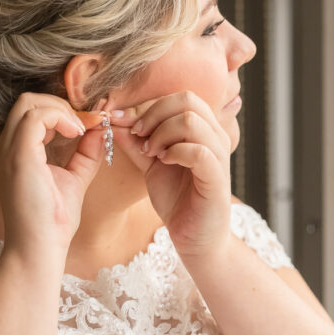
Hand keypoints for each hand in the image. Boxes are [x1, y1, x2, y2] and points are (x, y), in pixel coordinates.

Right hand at [0, 93, 107, 268]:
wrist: (39, 247)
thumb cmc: (53, 220)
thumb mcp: (74, 178)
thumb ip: (85, 153)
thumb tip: (100, 129)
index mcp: (17, 150)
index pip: (34, 111)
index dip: (65, 111)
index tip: (92, 124)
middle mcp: (7, 146)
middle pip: (29, 100)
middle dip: (62, 105)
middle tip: (87, 124)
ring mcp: (9, 149)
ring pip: (30, 102)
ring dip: (62, 109)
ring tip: (81, 130)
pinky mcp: (19, 155)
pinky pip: (36, 116)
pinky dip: (60, 118)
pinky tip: (77, 134)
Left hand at [107, 91, 232, 262]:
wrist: (194, 237)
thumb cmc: (177, 200)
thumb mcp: (150, 165)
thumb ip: (136, 142)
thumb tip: (113, 119)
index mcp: (203, 129)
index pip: (178, 97)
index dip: (147, 105)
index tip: (122, 121)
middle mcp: (215, 136)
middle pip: (187, 100)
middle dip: (153, 114)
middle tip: (137, 135)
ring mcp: (219, 156)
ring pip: (191, 121)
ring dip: (162, 133)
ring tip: (150, 152)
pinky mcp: (217, 178)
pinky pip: (198, 151)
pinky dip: (175, 152)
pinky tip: (163, 162)